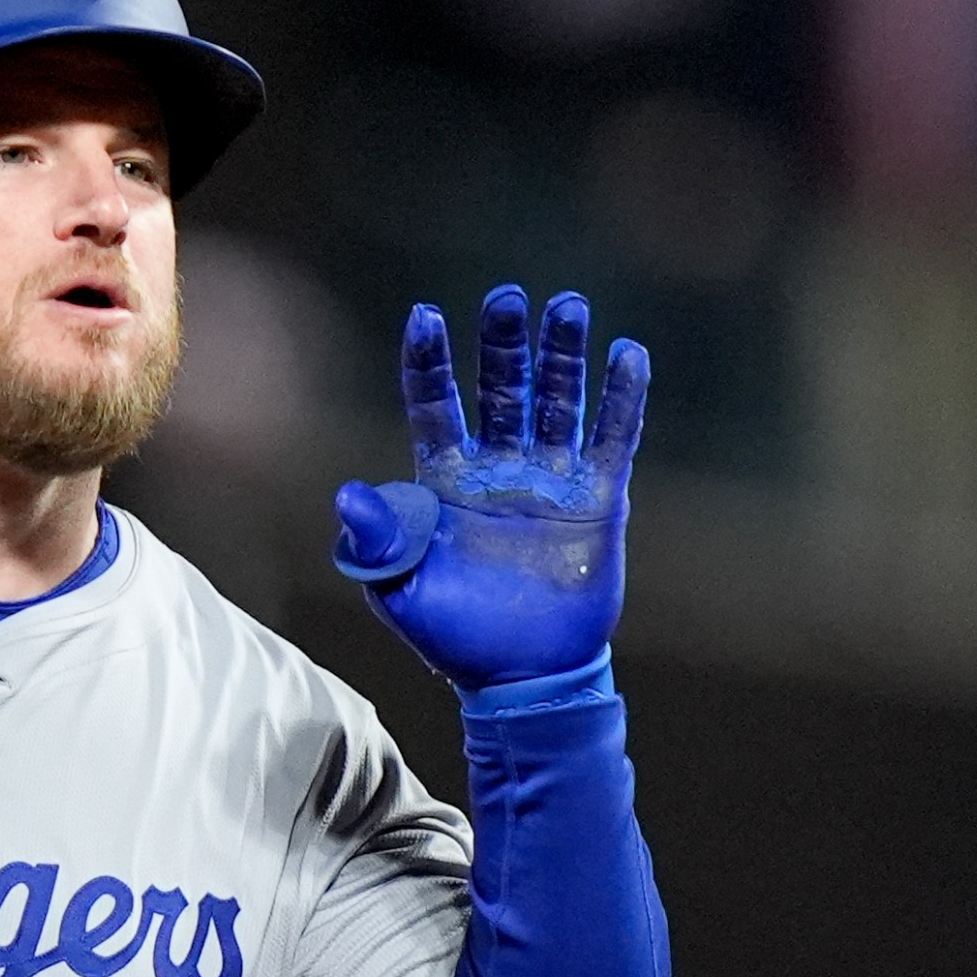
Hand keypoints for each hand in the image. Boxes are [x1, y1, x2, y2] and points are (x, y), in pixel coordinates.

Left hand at [331, 286, 648, 688]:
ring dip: (563, 356)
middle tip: (506, 299)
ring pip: (557, 402)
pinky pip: (613, 440)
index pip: (434, 407)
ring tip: (567, 306)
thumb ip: (375, 541)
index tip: (426, 316)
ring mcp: (549, 481)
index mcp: (444, 482)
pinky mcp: (597, 501)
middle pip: (501, 390)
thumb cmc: (451, 635)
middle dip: (503, 344)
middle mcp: (497, 470)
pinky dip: (621, 400)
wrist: (519, 678)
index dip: (429, 363)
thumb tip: (349, 494)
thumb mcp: (398, 591)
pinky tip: (627, 355)